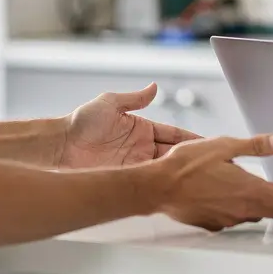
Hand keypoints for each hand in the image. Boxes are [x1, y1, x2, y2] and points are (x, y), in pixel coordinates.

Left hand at [59, 84, 198, 169]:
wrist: (60, 145)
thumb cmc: (81, 122)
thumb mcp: (109, 103)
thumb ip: (134, 98)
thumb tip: (154, 87)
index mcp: (143, 129)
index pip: (174, 134)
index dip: (191, 139)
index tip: (209, 143)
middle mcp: (142, 148)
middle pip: (174, 154)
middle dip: (191, 158)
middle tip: (212, 164)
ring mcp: (134, 165)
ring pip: (164, 169)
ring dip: (179, 172)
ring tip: (199, 177)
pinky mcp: (125, 178)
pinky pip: (147, 181)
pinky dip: (161, 183)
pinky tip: (174, 186)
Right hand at [151, 133, 272, 231]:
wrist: (159, 186)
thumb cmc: (188, 165)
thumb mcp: (225, 146)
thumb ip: (256, 146)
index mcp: (249, 188)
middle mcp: (241, 208)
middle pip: (272, 209)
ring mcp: (227, 219)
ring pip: (252, 215)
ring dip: (257, 205)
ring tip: (248, 190)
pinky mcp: (212, 224)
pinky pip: (232, 219)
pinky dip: (235, 210)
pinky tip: (225, 198)